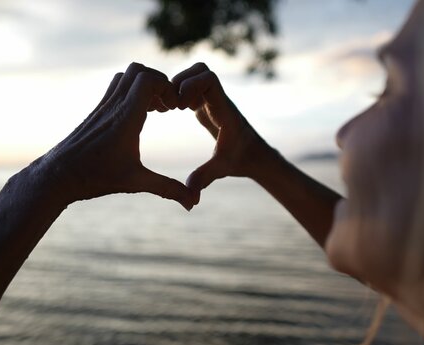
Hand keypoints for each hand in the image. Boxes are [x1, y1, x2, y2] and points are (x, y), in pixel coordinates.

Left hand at [35, 62, 193, 209]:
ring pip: (125, 76)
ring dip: (144, 85)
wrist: (57, 176)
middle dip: (158, 82)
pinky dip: (132, 93)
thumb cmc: (95, 177)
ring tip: (155, 109)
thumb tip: (193, 203)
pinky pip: (116, 88)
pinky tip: (138, 117)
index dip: (167, 86)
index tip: (174, 107)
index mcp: (126, 117)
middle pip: (137, 70)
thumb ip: (168, 189)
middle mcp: (114, 106)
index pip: (148, 79)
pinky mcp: (96, 112)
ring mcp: (103, 107)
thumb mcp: (136, 183)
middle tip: (167, 106)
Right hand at [171, 63, 271, 202]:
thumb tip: (191, 195)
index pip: (209, 79)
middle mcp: (219, 100)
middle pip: (201, 70)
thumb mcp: (222, 168)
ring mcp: (213, 100)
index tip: (179, 106)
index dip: (190, 85)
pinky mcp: (207, 104)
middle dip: (181, 80)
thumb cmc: (241, 160)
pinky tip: (171, 110)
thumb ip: (205, 177)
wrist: (255, 155)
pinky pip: (191, 86)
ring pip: (196, 74)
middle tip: (170, 104)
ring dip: (178, 84)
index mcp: (224, 109)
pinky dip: (179, 91)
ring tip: (169, 106)